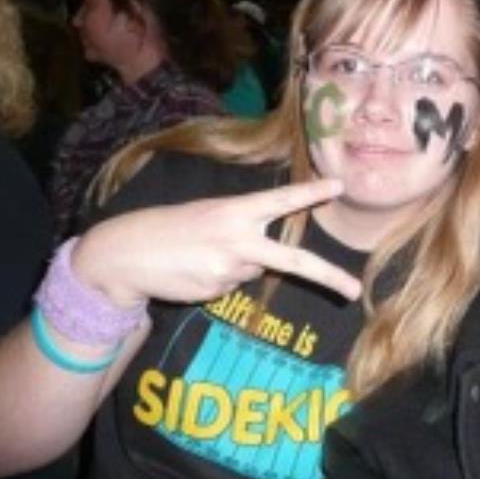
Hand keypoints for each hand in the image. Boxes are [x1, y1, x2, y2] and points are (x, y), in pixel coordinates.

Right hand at [72, 179, 362, 306]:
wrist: (123, 255)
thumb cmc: (170, 229)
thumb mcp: (208, 217)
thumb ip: (242, 232)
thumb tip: (266, 262)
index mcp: (234, 211)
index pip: (280, 200)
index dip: (310, 192)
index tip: (338, 186)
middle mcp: (237, 239)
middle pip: (293, 260)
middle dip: (327, 276)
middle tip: (356, 291)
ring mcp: (228, 268)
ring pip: (254, 271)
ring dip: (236, 266)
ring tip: (200, 256)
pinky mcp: (217, 291)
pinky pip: (232, 286)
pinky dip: (218, 281)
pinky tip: (193, 272)